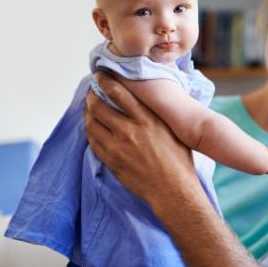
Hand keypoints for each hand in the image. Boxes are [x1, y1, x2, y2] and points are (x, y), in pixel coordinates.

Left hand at [84, 72, 197, 208]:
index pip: (118, 92)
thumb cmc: (179, 160)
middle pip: (99, 105)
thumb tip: (152, 98)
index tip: (100, 75)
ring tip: (90, 107)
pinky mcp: (111, 161)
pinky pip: (93, 141)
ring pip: (92, 123)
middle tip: (92, 91)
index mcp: (147, 119)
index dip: (104, 80)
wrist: (173, 190)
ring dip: (88, 112)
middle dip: (92, 95)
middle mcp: (130, 130)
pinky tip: (93, 127)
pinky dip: (90, 131)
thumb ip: (158, 114)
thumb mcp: (173, 130)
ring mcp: (117, 147)